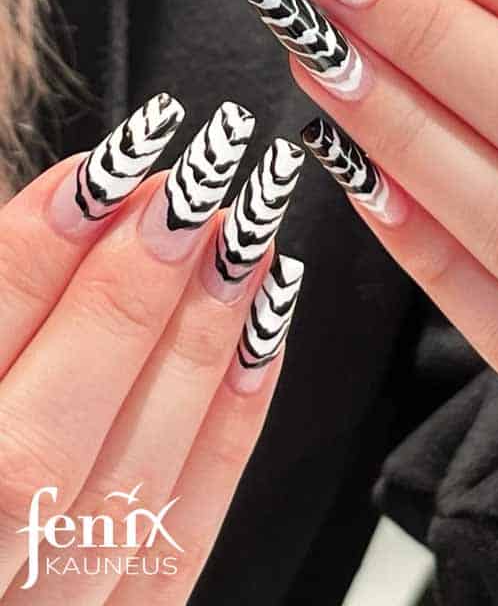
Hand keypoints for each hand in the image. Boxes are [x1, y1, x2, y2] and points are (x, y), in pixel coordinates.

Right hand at [0, 97, 303, 602]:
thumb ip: (1, 313)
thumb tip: (80, 208)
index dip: (31, 257)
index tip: (110, 164)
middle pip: (44, 442)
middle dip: (126, 300)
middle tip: (196, 189)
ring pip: (128, 490)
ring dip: (199, 352)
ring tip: (250, 244)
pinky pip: (183, 537)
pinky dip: (231, 427)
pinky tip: (268, 333)